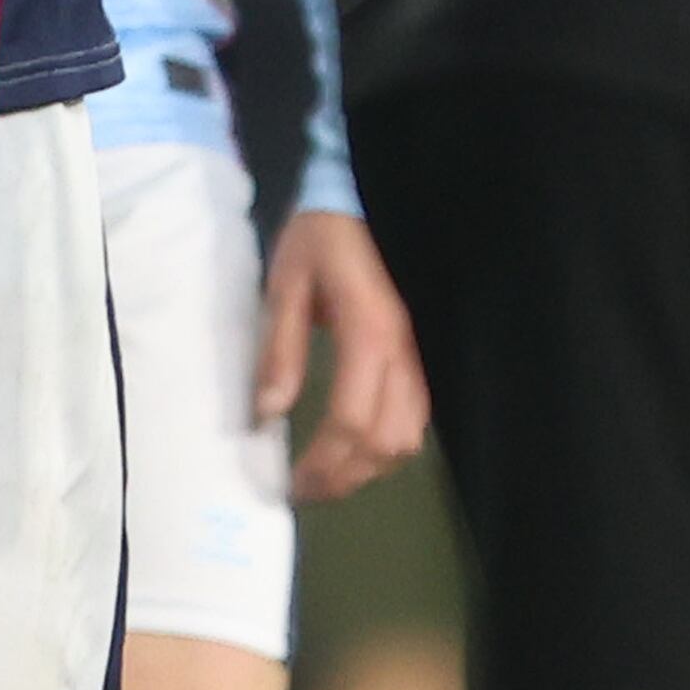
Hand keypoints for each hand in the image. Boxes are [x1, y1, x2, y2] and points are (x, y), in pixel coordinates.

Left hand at [257, 205, 428, 503]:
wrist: (361, 199)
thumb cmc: (319, 238)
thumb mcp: (285, 285)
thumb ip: (279, 348)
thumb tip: (267, 413)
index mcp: (368, 332)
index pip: (351, 420)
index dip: (324, 462)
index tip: (292, 483)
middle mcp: (405, 351)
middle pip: (387, 440)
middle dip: (347, 475)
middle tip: (307, 489)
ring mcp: (421, 354)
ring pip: (411, 435)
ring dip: (371, 467)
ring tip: (329, 476)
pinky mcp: (423, 353)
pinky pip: (418, 416)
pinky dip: (390, 445)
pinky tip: (358, 448)